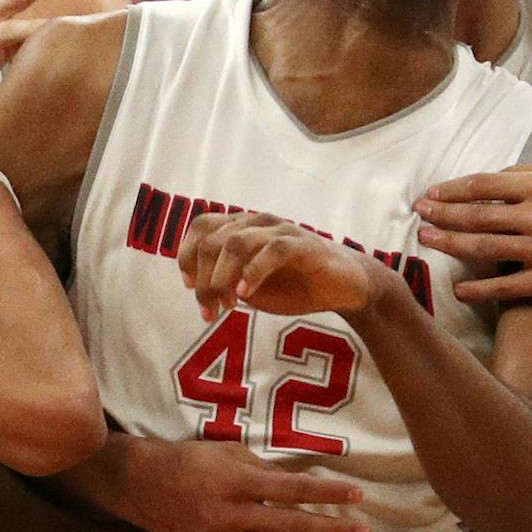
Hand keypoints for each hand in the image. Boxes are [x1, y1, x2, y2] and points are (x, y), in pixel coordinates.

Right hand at [102, 436, 369, 531]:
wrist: (142, 486)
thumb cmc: (188, 460)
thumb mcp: (227, 454)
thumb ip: (264, 469)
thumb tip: (300, 482)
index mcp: (235, 482)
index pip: (292, 489)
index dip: (326, 493)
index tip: (357, 494)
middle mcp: (231, 515)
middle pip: (291, 526)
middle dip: (331, 530)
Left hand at [178, 213, 379, 319]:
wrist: (344, 287)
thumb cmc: (294, 284)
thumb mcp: (251, 286)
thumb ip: (226, 281)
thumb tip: (201, 288)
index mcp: (242, 227)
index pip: (202, 227)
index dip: (187, 255)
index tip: (190, 287)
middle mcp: (257, 222)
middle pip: (213, 240)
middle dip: (203, 278)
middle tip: (209, 309)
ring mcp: (281, 230)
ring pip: (236, 242)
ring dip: (222, 277)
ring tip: (227, 304)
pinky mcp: (303, 244)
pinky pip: (272, 250)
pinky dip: (253, 272)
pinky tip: (246, 294)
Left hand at [414, 154, 531, 302]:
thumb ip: (529, 167)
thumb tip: (492, 175)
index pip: (484, 185)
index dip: (452, 190)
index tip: (431, 194)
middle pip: (477, 215)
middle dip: (442, 215)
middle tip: (419, 215)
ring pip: (484, 248)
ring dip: (450, 244)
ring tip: (427, 240)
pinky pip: (506, 286)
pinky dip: (478, 289)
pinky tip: (458, 290)